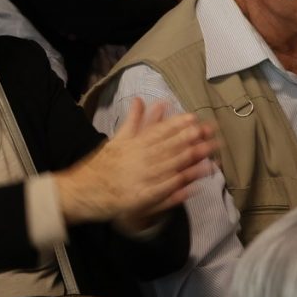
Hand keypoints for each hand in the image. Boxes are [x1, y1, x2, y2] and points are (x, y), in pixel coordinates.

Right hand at [55, 99, 216, 225]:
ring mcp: (143, 177)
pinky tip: (197, 179)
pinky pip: (167, 188)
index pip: (159, 131)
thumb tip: (141, 100)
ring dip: (192, 158)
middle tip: (211, 131)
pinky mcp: (144, 196)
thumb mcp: (116, 139)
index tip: (194, 118)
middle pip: (169, 146)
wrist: (85, 189)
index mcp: (134, 143)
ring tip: (211, 151)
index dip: (177, 124)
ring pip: (171, 165)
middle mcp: (140, 158)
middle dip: (191, 138)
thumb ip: (132, 121)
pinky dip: (182, 182)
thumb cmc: (102, 164)